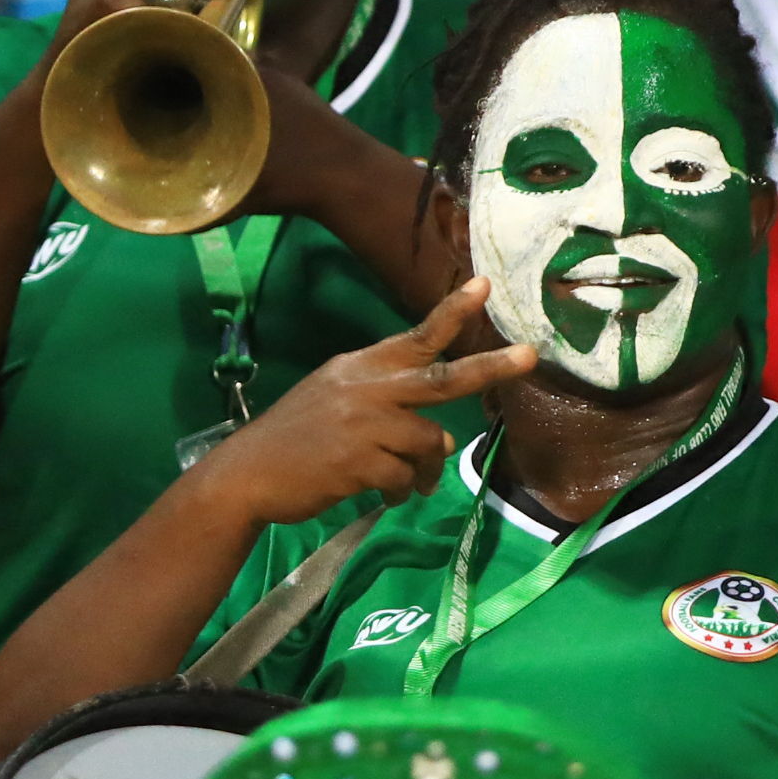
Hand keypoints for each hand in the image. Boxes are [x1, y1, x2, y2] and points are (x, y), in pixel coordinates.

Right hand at [181, 280, 531, 530]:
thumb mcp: (335, 401)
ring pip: (429, 443)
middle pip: (442, 377)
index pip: (416, 336)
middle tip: (530, 356)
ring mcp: (364, 425)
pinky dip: (401, 491)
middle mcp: (366, 388)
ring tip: (402, 480)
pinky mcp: (359, 462)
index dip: (453, 313)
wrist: (247, 473)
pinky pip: (406, 479)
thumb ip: (388, 408)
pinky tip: (381, 493)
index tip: (485, 286)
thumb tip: (443, 438)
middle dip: (490, 366)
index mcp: (360, 367)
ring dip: (424, 468)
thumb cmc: (295, 438)